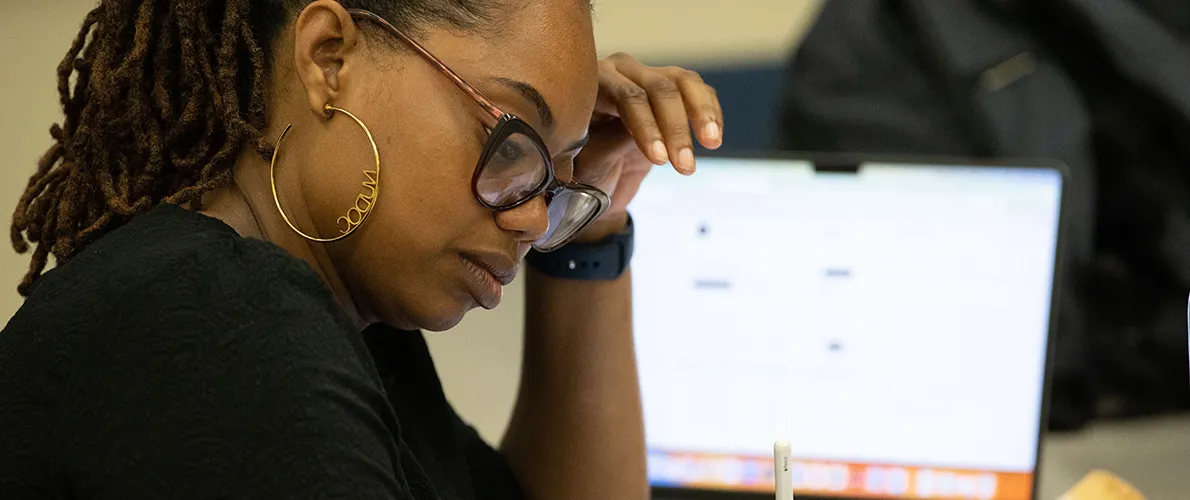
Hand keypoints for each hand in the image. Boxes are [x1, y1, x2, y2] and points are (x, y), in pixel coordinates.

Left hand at [571, 53, 723, 240]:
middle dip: (676, 129)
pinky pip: (698, 92)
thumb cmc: (585, 168)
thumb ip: (609, 143)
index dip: (647, 127)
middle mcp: (622, 72)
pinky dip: (710, 113)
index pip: (627, 97)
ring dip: (701, 114)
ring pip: (684, 83)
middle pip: (659, 89)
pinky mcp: (672, 91)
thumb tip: (633, 134)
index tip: (660, 160)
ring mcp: (649, 77)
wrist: (597, 177)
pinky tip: (714, 138)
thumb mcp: (589, 162)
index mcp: (593, 83)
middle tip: (685, 166)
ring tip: (712, 144)